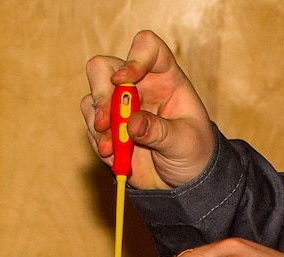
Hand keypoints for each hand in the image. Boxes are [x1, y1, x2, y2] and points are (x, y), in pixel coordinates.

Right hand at [81, 30, 214, 189]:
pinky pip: (91, 130)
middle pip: (104, 69)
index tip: (124, 80)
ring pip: (91, 101)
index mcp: (165, 77)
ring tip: (111, 151)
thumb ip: (160, 131)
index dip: (134, 58)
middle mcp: (138, 87)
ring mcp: (118, 109)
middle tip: (104, 123)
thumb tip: (132, 124)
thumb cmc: (192, 152)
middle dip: (100, 95)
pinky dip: (98, 145)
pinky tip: (114, 159)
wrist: (181, 182)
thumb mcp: (184, 142)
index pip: (147, 48)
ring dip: (97, 128)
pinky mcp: (107, 131)